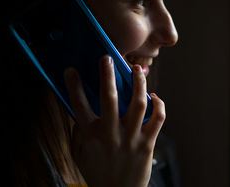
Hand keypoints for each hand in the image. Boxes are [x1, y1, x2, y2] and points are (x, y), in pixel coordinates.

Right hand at [64, 55, 165, 186]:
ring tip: (136, 70)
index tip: (71, 70)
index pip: (78, 106)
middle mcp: (111, 134)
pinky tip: (153, 96)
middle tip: (107, 58)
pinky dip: (158, 104)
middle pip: (109, 98)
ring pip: (138, 103)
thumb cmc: (97, 172)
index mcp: (91, 136)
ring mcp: (131, 138)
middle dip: (108, 74)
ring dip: (138, 83)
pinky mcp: (148, 143)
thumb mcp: (80, 153)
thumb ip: (79, 131)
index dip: (73, 86)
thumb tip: (79, 108)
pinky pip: (157, 118)